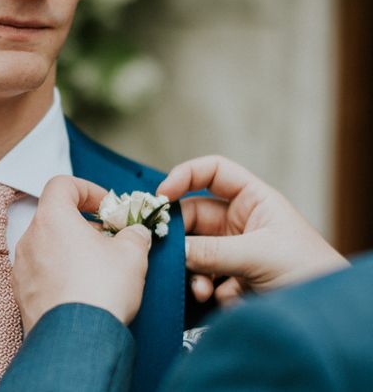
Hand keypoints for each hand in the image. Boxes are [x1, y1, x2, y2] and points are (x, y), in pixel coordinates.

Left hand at [12, 175, 151, 331]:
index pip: (62, 184)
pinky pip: (41, 271)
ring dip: (71, 248)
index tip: (106, 206)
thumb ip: (134, 233)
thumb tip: (135, 233)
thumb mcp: (132, 253)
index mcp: (52, 218)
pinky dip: (59, 272)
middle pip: (55, 216)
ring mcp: (22, 267)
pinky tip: (82, 289)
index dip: (87, 189)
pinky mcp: (22, 293)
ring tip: (97, 267)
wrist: (78, 340)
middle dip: (83, 224)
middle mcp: (30, 238)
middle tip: (108, 239)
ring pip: (47, 244)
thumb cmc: (100, 290)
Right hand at [157, 155, 348, 304]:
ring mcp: (235, 252)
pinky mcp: (232, 281)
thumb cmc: (311, 273)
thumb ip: (212, 251)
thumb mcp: (259, 255)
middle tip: (164, 250)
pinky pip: (204, 278)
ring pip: (195, 250)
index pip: (212, 172)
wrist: (331, 319)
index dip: (184, 176)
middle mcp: (241, 222)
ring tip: (201, 289)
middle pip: (194, 216)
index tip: (161, 195)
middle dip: (181, 235)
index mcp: (253, 200)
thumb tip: (171, 249)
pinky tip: (217, 300)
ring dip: (192, 268)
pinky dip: (204, 289)